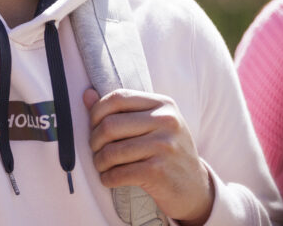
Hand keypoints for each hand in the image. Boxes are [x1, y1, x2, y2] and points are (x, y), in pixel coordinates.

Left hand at [83, 88, 213, 225]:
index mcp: (163, 104)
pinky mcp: (159, 172)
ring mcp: (164, 146)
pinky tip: (110, 178)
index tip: (94, 126)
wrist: (195, 188)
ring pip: (111, 151)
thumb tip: (87, 94)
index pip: (117, 98)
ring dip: (99, 162)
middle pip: (109, 125)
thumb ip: (121, 109)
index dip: (96, 112)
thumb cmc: (166, 152)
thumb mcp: (152, 125)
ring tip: (102, 166)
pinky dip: (108, 178)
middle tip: (96, 150)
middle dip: (94, 140)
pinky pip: (119, 173)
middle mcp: (166, 121)